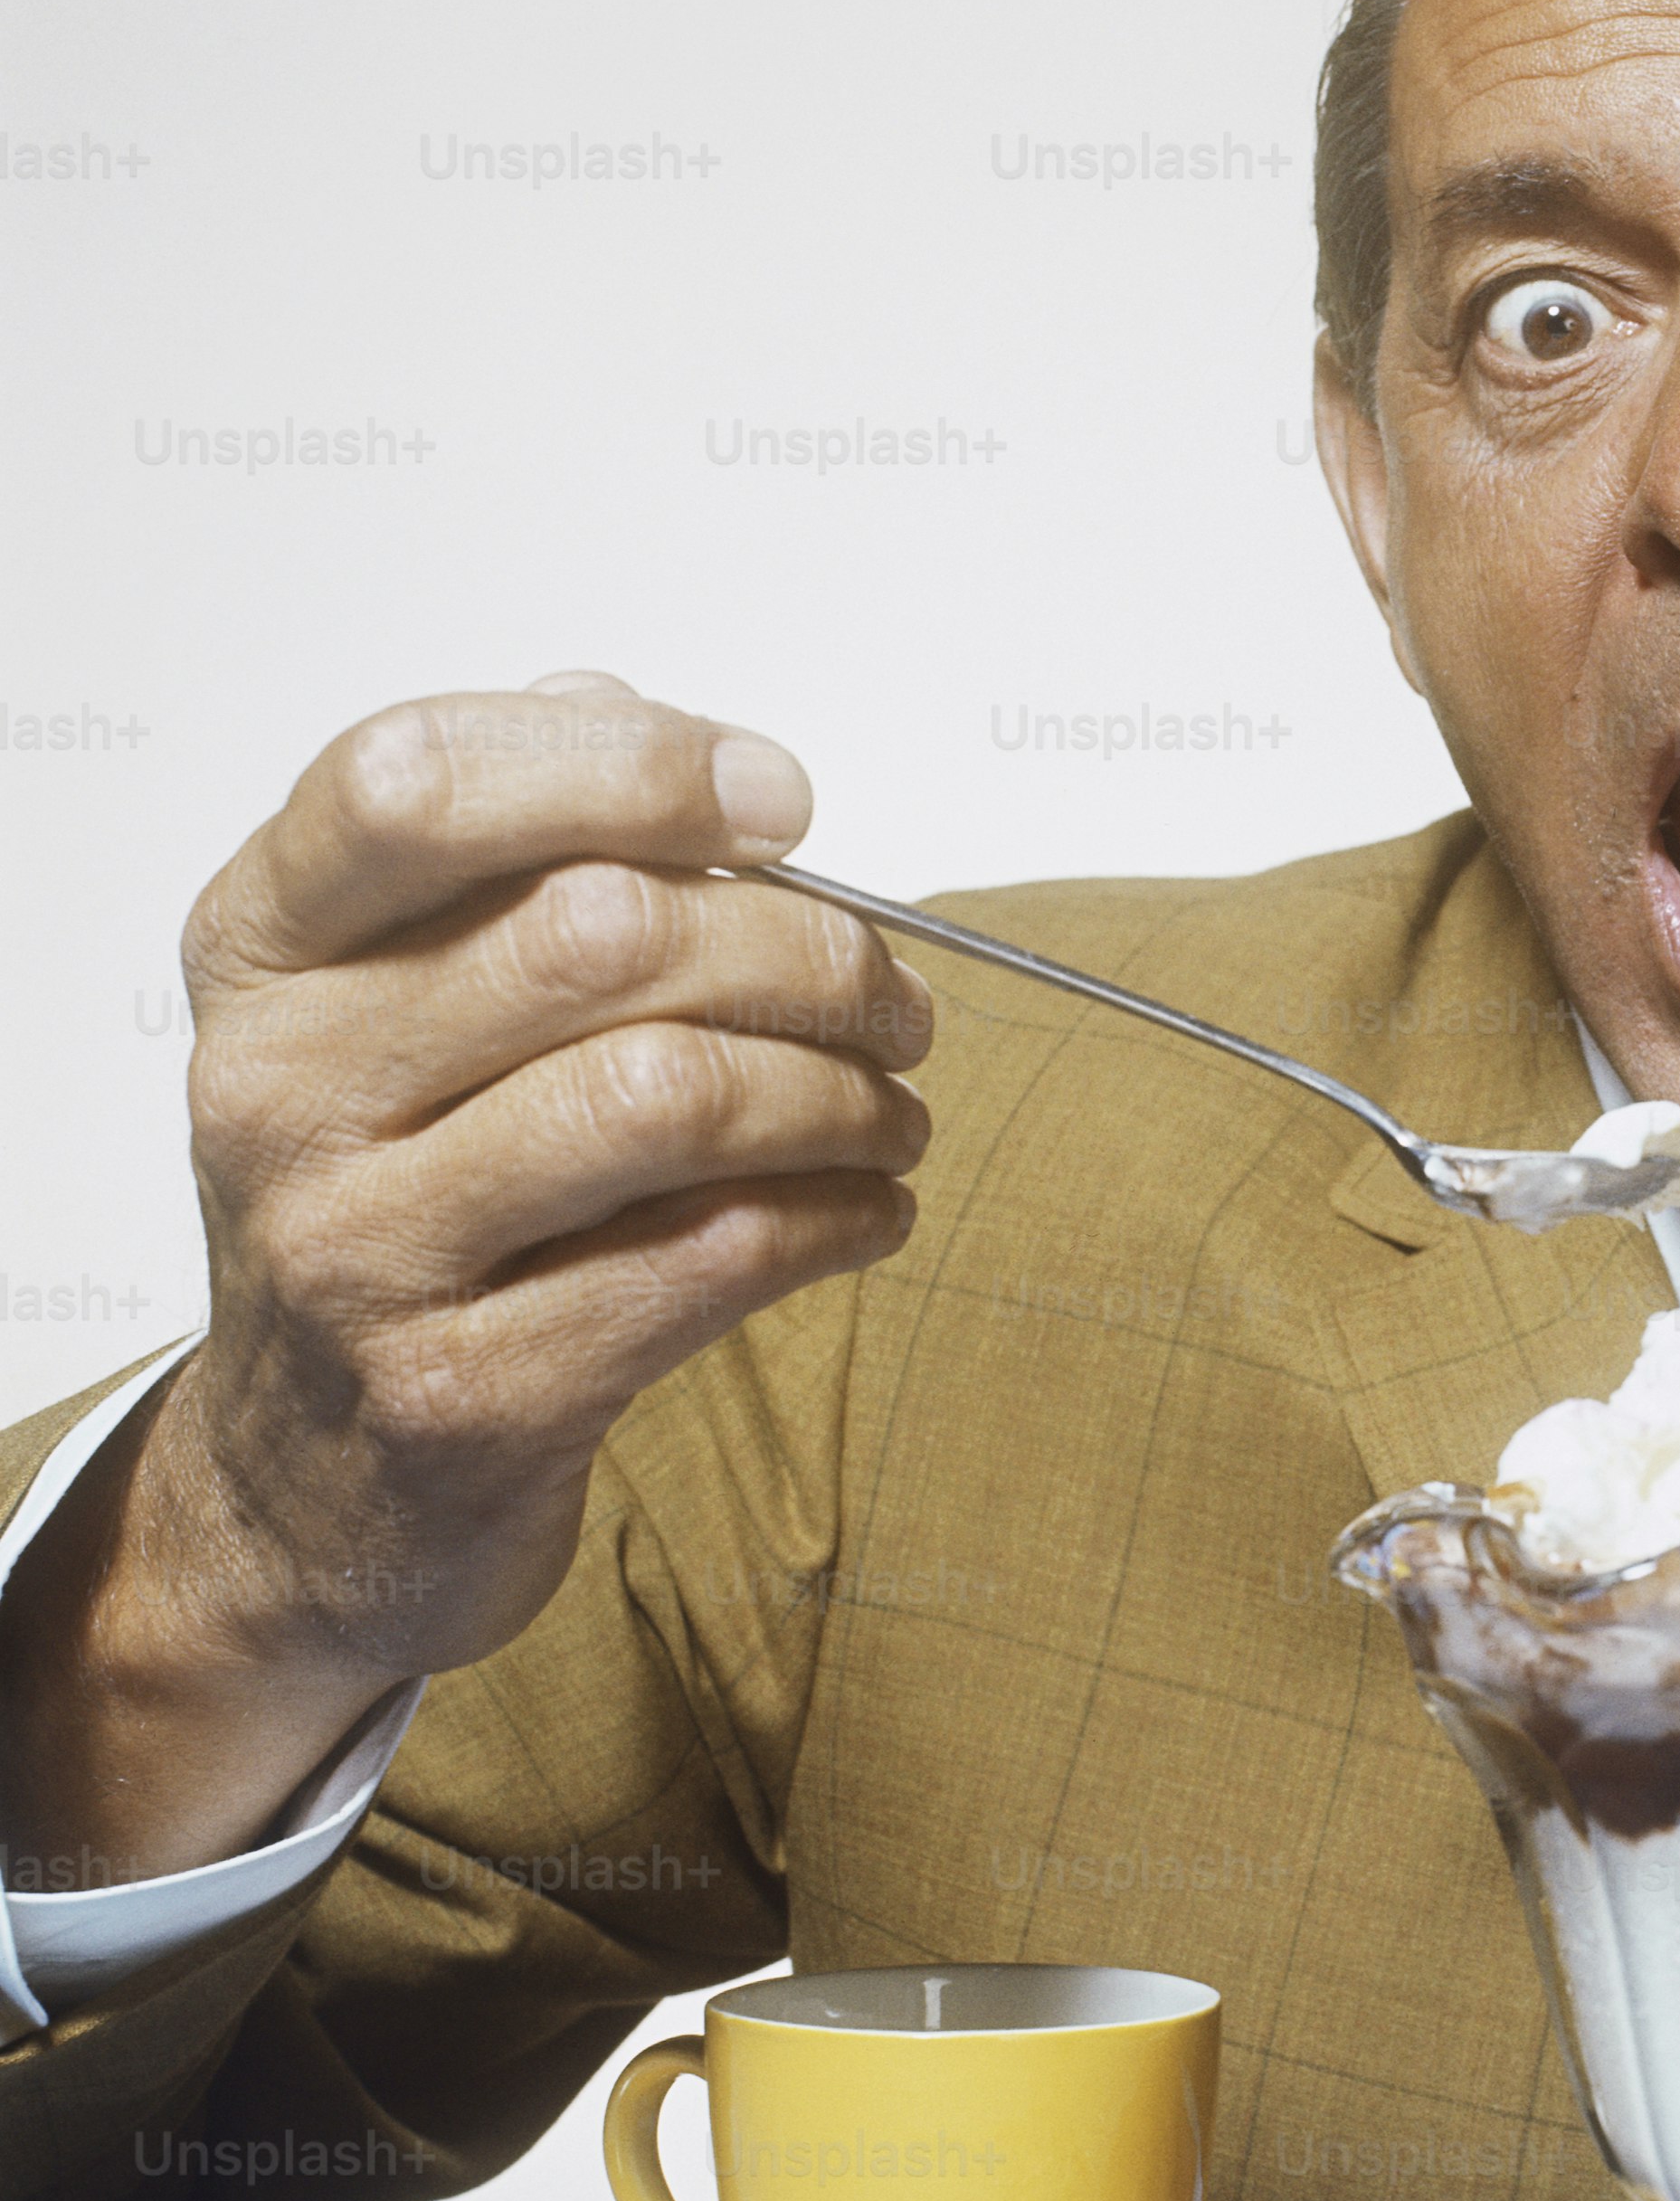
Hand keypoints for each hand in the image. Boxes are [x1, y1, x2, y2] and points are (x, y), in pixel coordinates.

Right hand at [0, 675, 931, 1880]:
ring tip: (895, 1112)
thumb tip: (635, 712)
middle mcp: (283, 1086)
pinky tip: (871, 1208)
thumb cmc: (402, 1200)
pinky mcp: (465, 1391)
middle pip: (604, 932)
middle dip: (809, 954)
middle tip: (896, 1004)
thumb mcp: (397, 1010)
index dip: (634, 766)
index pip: (419, 780)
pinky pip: (710, 1257)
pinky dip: (839, 1217)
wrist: (312, 1488)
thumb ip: (508, 851)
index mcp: (263, 950)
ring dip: (842, 1095)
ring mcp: (360, 1248)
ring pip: (669, 1093)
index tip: (787, 803)